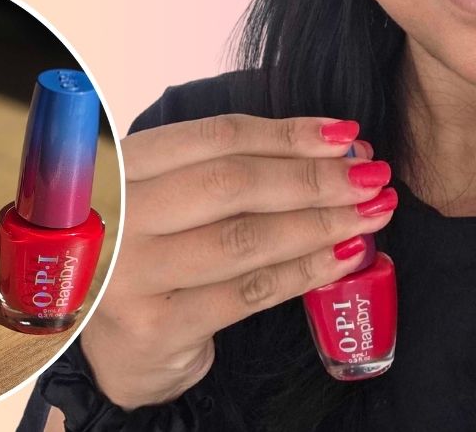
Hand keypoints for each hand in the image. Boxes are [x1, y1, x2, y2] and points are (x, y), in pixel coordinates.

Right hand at [80, 115, 395, 408]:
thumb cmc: (150, 250)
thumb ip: (231, 166)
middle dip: (314, 177)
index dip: (289, 133)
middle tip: (371, 175)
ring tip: (371, 213)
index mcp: (121, 164)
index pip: (218, 136)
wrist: (103, 341)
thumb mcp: (166, 192)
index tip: (346, 134)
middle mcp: (118, 213)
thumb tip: (337, 144)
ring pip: (247, 237)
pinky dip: (306, 271)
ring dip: (321, 223)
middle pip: (234, 182)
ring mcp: (131, 273)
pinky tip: (343, 258)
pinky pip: (249, 292)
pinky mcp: (155, 327)